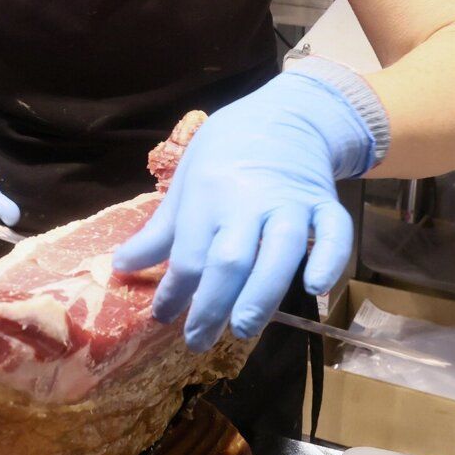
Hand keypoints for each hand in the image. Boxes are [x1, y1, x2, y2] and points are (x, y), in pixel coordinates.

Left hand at [110, 61, 383, 351]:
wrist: (282, 114)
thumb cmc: (224, 152)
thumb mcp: (185, 182)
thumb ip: (158, 231)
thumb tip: (120, 267)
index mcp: (208, 194)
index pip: (190, 254)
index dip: (174, 291)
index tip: (163, 317)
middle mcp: (249, 199)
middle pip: (231, 259)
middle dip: (213, 305)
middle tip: (199, 340)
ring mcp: (291, 201)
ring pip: (280, 250)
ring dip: (262, 293)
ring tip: (244, 328)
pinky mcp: (325, 202)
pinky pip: (335, 232)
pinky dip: (329, 259)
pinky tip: (315, 288)